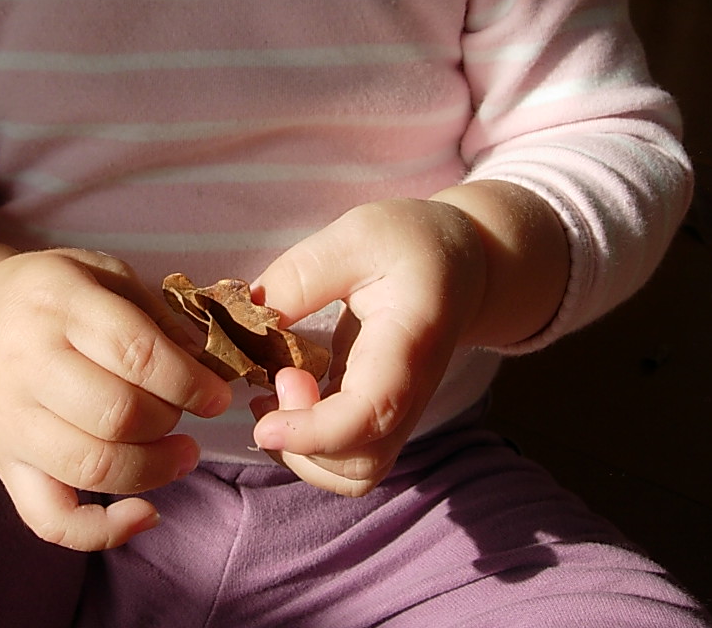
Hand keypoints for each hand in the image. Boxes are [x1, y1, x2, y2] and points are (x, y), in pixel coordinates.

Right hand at [0, 248, 231, 550]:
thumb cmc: (56, 296)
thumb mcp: (105, 275)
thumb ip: (157, 317)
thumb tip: (207, 369)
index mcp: (57, 304)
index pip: (134, 352)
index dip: (189, 381)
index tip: (217, 396)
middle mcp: (24, 362)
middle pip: (116, 414)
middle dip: (171, 422)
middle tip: (190, 415)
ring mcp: (9, 420)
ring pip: (92, 467)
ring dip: (154, 470)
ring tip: (182, 455)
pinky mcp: (2, 464)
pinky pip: (51, 519)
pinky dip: (104, 531)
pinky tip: (145, 514)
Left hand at [249, 198, 486, 495]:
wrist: (464, 267)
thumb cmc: (411, 245)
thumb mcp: (355, 237)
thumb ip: (301, 276)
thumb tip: (246, 318)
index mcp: (408, 343)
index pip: (372, 411)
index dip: (315, 431)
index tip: (264, 422)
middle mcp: (408, 393)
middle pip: (361, 463)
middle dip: (302, 442)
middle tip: (277, 376)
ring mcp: (396, 412)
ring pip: (352, 474)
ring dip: (300, 452)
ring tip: (272, 391)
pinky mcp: (377, 416)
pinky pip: (343, 458)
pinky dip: (303, 444)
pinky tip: (279, 394)